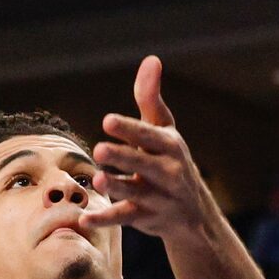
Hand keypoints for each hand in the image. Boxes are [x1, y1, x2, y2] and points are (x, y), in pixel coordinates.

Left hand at [80, 57, 223, 245]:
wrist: (193, 213)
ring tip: (97, 179)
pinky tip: (85, 218)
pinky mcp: (146, 218)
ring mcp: (158, 197)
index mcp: (170, 145)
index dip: (130, 129)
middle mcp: (167, 171)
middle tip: (99, 149)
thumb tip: (151, 59)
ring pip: (135, 192)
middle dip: (123, 157)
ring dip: (116, 186)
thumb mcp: (164, 130)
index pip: (149, 135)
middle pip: (143, 163)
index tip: (108, 120)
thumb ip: (151, 99)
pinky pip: (125, 218)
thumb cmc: (170, 160)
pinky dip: (105, 219)